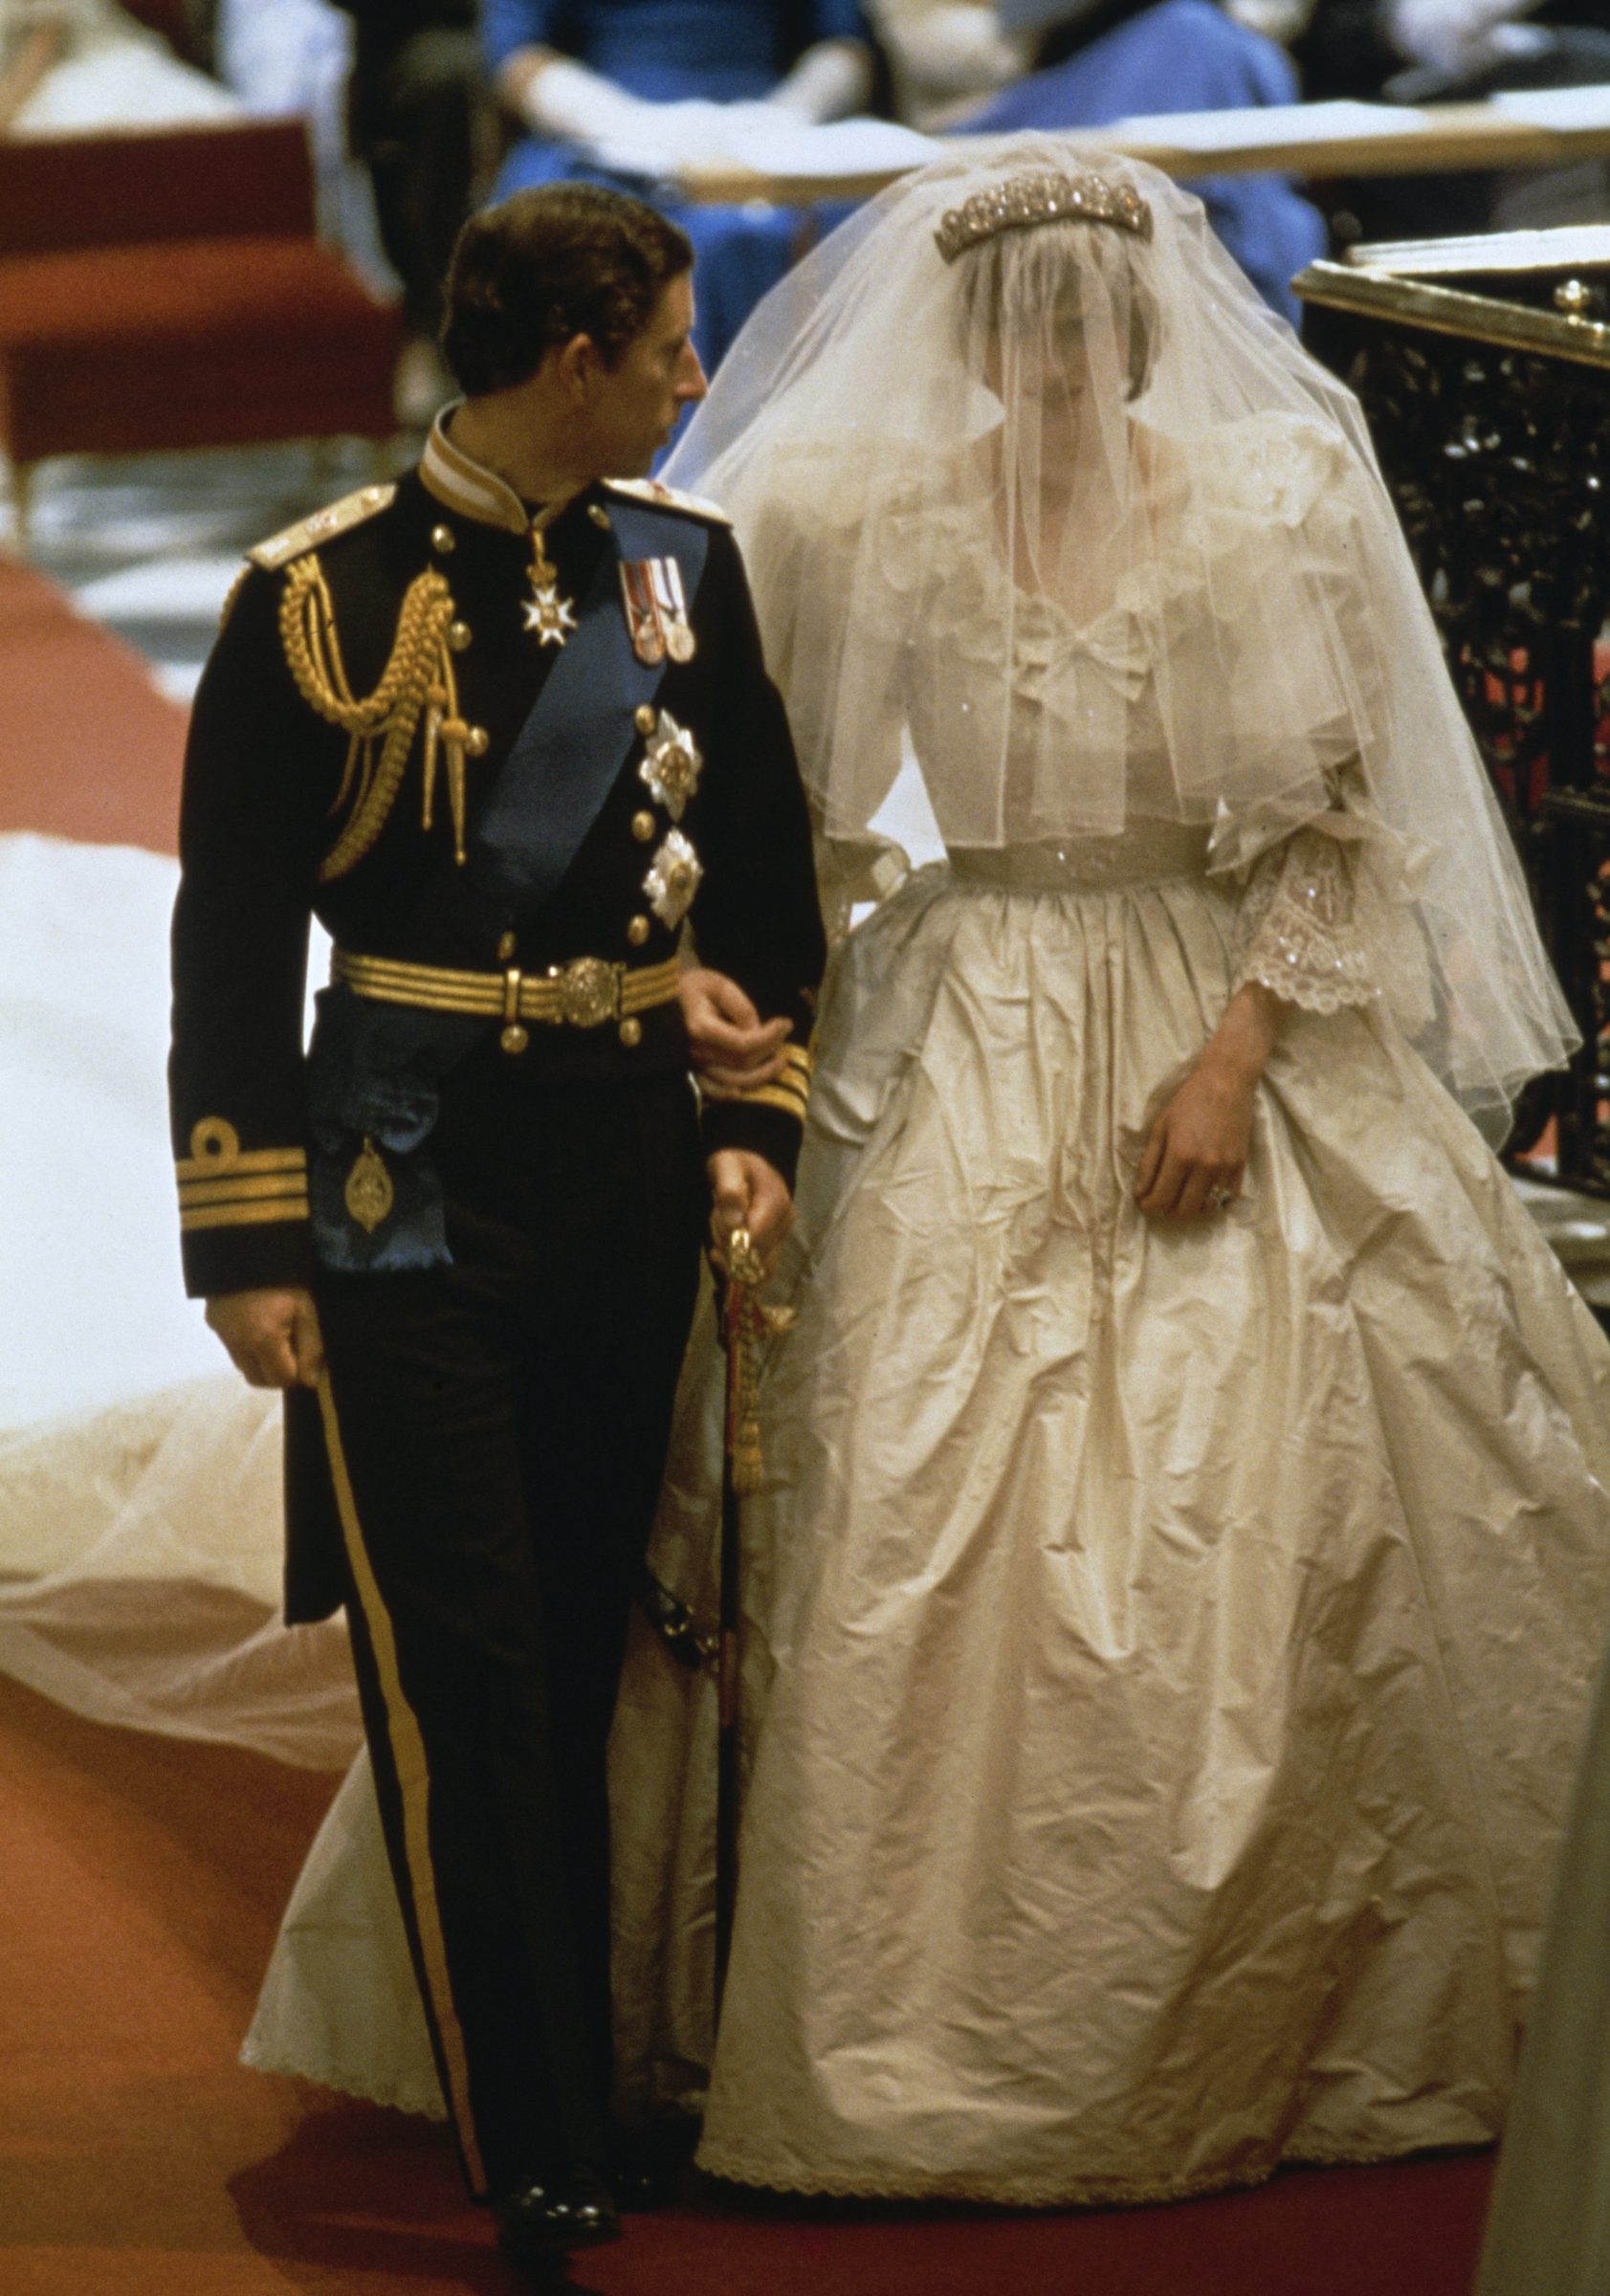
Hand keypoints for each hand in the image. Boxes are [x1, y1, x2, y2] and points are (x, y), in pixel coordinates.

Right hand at [205, 1286, 324, 1388]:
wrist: (249, 1242)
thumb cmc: (286, 1275)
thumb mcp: (307, 1309)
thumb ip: (312, 1348)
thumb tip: (312, 1382)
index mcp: (263, 1339)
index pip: (281, 1380)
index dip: (299, 1373)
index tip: (307, 1356)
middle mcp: (237, 1342)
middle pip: (258, 1380)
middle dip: (278, 1374)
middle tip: (293, 1350)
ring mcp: (221, 1333)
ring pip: (243, 1366)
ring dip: (261, 1361)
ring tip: (277, 1334)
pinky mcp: (213, 1323)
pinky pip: (232, 1347)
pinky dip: (247, 1346)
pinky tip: (259, 1323)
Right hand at [680, 966, 791, 1097]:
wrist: (663, 997)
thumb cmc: (692, 987)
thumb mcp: (718, 985)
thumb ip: (740, 1007)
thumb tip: (757, 1031)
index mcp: (700, 1028)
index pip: (744, 1043)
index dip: (770, 1037)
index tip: (786, 1023)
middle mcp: (695, 1051)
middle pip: (742, 1063)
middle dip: (769, 1051)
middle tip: (785, 1037)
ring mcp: (692, 1065)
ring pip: (732, 1082)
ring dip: (760, 1076)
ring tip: (779, 1063)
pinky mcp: (690, 1071)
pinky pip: (710, 1092)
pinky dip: (726, 1096)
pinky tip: (742, 1093)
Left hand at [708, 1149, 793, 1278]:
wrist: (747, 1167)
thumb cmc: (736, 1165)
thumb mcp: (726, 1166)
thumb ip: (730, 1191)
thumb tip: (735, 1224)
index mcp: (777, 1203)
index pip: (756, 1238)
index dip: (731, 1238)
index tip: (719, 1222)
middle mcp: (785, 1223)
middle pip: (756, 1256)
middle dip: (728, 1246)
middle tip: (717, 1222)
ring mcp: (781, 1238)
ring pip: (757, 1268)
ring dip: (730, 1259)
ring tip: (718, 1236)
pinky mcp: (775, 1248)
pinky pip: (759, 1273)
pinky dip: (737, 1270)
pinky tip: (722, 1255)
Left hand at [1136, 1053, 1254, 1220]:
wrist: (1226, 1083)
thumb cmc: (1188, 1101)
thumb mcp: (1160, 1128)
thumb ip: (1149, 1163)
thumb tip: (1140, 1193)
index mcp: (1180, 1156)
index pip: (1161, 1198)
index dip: (1149, 1206)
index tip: (1144, 1202)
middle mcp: (1204, 1167)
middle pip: (1184, 1210)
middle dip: (1167, 1210)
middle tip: (1161, 1199)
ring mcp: (1225, 1168)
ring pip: (1206, 1208)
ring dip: (1190, 1208)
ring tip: (1181, 1195)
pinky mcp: (1240, 1166)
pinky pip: (1226, 1198)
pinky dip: (1212, 1201)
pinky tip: (1202, 1191)